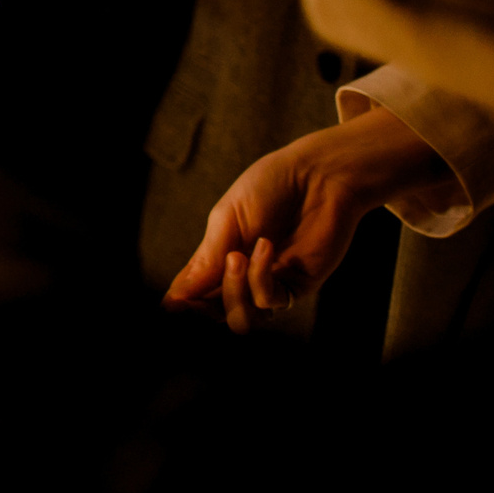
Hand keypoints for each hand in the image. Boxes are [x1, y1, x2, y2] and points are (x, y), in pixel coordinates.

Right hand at [163, 107, 447, 332]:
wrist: (319, 174)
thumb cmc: (270, 186)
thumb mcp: (226, 218)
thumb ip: (205, 261)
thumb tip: (174, 299)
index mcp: (219, 258)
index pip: (193, 295)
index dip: (182, 304)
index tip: (174, 302)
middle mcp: (242, 276)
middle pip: (215, 314)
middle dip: (202, 306)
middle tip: (207, 278)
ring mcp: (270, 283)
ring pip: (241, 319)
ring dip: (232, 291)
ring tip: (237, 257)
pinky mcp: (298, 285)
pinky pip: (269, 300)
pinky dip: (260, 276)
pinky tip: (265, 246)